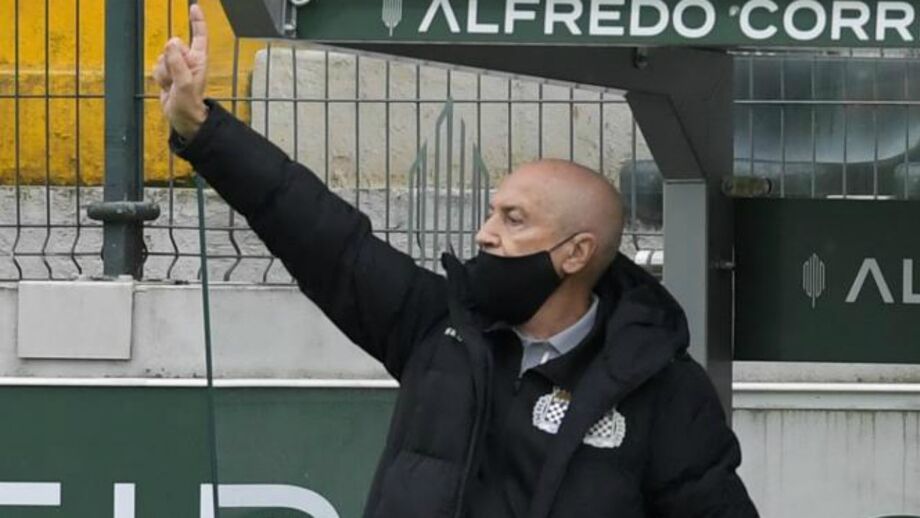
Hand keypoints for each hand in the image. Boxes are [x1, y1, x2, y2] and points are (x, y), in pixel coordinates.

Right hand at [152, 4, 208, 139]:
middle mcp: (188, 60)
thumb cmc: (190, 105)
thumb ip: (178, 63)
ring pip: (161, 57)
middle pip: (172, 46)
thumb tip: (172, 43)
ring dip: (163, 72)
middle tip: (176, 79)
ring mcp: (177, 66)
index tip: (194, 7)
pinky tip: (167, 87)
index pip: (199, 36)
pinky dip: (158, 77)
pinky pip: (156, 67)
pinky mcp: (167, 73)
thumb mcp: (184, 84)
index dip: (197, 21)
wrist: (182, 118)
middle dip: (169, 62)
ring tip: (172, 85)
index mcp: (198, 60)